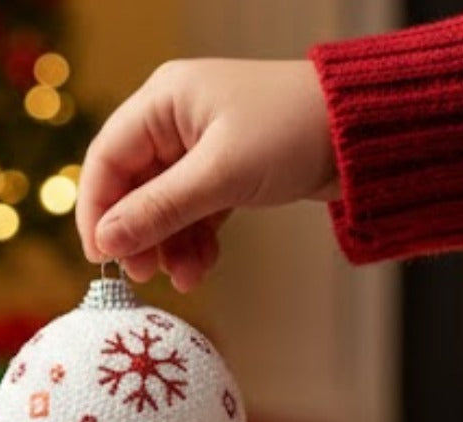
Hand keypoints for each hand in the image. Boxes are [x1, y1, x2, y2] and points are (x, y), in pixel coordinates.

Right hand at [75, 59, 338, 289]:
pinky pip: (191, 213)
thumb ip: (158, 210)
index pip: (106, 159)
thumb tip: (105, 242)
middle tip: (142, 274)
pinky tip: (201, 266)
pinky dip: (193, 242)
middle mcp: (174, 121)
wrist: (365, 133)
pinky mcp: (222, 172)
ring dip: (168, 246)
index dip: (97, 210)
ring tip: (183, 278)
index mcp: (163, 101)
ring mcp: (198, 148)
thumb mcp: (219, 176)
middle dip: (137, 235)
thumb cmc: (292, 133)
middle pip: (131, 188)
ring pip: (161, 207)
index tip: (101, 256)